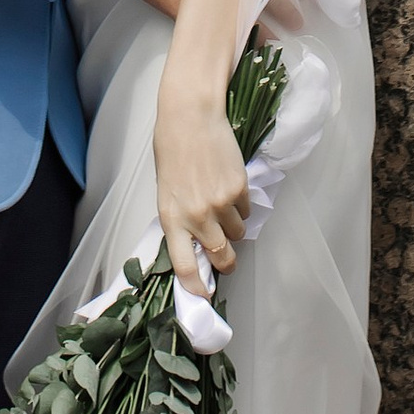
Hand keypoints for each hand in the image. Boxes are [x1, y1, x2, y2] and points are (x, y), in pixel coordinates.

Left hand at [156, 78, 248, 289]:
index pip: (184, 265)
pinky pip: (246, 211)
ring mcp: (220, 204)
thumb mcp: (167, 191)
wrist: (190, 116)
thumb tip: (198, 242)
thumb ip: (181, 219)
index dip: (196, 287)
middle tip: (228, 260)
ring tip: (223, 205)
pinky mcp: (239, 190)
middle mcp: (196, 217)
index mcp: (172, 218)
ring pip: (238, 234)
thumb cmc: (172, 150)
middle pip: (221, 257)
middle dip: (227, 262)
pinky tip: (229, 185)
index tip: (203, 297)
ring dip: (234, 228)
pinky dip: (241, 206)